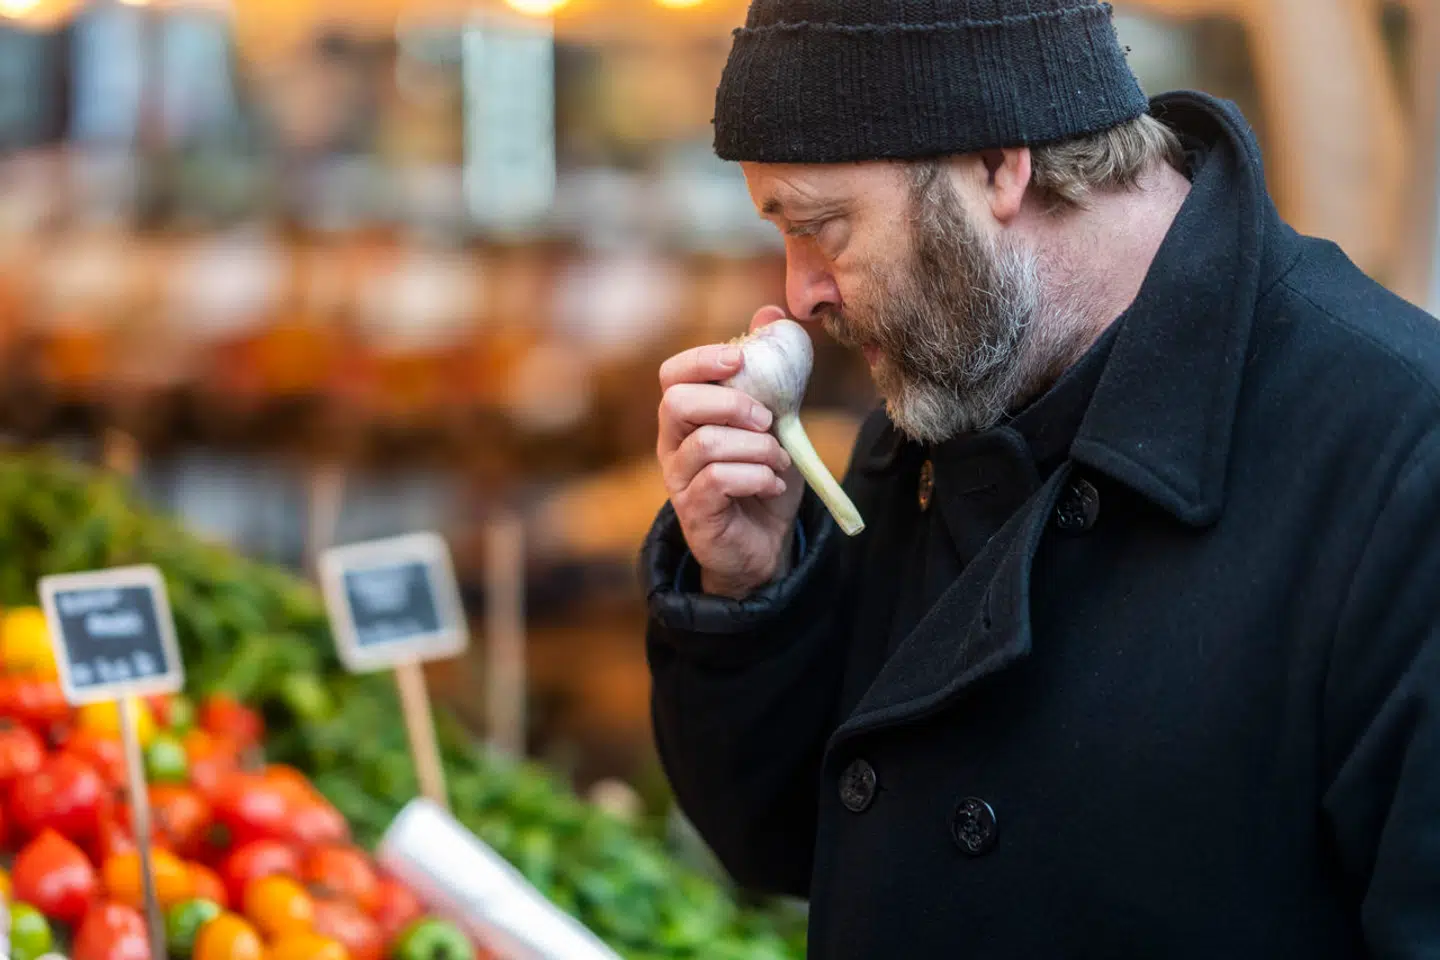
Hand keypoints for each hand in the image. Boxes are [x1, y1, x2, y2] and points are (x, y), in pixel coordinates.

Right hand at [657, 306, 804, 598]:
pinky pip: (719, 480)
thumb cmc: (763, 476)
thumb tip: (772, 314)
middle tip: (768, 419)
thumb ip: (771, 373)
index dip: (702, 359)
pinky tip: (772, 483)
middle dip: (730, 402)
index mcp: (687, 416)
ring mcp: (678, 480)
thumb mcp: (775, 421)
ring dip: (757, 448)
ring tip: (779, 462)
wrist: (766, 542)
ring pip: (707, 444)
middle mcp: (672, 445)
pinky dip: (757, 476)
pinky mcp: (693, 511)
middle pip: (677, 403)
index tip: (740, 356)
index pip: (673, 375)